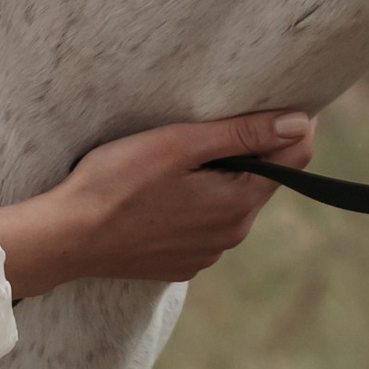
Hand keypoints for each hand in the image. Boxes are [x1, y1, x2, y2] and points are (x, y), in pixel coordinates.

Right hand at [0, 112, 316, 301]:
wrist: (66, 238)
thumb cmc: (116, 181)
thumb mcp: (179, 145)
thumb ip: (243, 133)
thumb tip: (301, 124)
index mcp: (238, 204)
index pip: (294, 159)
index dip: (286, 127)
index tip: (263, 104)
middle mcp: (231, 236)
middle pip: (259, 180)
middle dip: (245, 152)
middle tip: (202, 130)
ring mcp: (206, 254)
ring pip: (229, 203)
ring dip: (217, 179)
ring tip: (174, 163)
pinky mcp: (180, 264)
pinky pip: (203, 227)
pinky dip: (193, 206)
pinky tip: (158, 195)